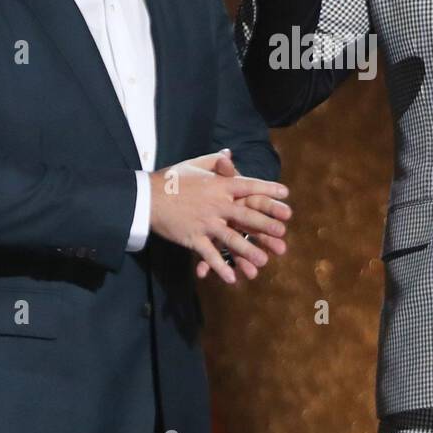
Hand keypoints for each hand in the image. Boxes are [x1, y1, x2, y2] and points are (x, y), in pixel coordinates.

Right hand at [149, 151, 290, 284]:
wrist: (146, 196)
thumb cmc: (171, 178)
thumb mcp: (194, 164)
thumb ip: (215, 161)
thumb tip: (230, 155)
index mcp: (219, 185)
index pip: (249, 185)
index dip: (268, 190)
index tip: (286, 194)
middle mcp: (216, 204)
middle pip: (246, 215)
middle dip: (265, 225)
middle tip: (282, 233)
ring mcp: (205, 223)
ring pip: (231, 238)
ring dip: (248, 251)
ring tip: (263, 261)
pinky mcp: (193, 238)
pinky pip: (209, 255)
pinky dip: (220, 267)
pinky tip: (232, 278)